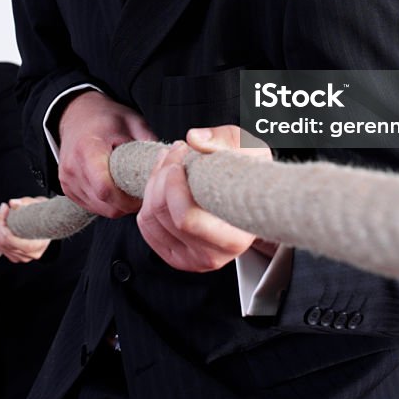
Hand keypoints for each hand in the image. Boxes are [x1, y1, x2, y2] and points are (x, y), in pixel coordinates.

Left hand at [0, 198, 51, 262]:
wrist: (49, 223)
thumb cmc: (43, 214)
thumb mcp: (37, 205)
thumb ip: (25, 203)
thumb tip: (13, 203)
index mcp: (38, 245)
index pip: (11, 239)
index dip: (3, 223)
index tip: (4, 208)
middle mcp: (30, 254)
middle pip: (3, 242)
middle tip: (0, 209)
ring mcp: (22, 257)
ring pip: (0, 245)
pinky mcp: (16, 257)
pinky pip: (1, 248)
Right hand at [57, 90, 156, 217]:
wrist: (76, 115)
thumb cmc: (105, 117)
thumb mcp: (131, 121)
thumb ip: (148, 141)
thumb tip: (169, 162)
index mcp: (87, 149)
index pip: (104, 188)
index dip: (128, 197)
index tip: (144, 190)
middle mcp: (73, 168)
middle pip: (105, 203)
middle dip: (128, 203)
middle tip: (144, 191)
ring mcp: (67, 181)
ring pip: (100, 209)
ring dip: (119, 205)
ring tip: (130, 188)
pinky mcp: (67, 189)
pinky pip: (92, 207)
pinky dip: (108, 204)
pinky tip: (117, 190)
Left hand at [137, 125, 274, 272]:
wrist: (252, 199)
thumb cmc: (250, 176)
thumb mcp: (249, 149)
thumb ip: (225, 139)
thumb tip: (195, 139)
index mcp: (234, 237)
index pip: (186, 219)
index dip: (173, 186)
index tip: (181, 161)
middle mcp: (213, 255)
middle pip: (164, 214)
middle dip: (163, 175)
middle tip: (177, 153)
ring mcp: (192, 259)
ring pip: (151, 219)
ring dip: (154, 182)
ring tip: (172, 163)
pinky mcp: (176, 256)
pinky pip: (146, 226)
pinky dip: (150, 198)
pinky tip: (165, 182)